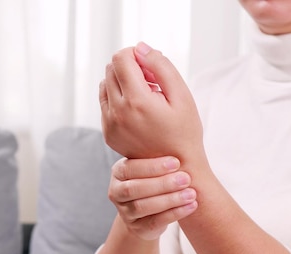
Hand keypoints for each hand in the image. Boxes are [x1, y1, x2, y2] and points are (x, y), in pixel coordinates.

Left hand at [99, 42, 204, 165]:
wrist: (178, 169)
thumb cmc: (185, 130)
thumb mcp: (182, 95)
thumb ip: (161, 66)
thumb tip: (140, 47)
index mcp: (136, 101)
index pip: (120, 59)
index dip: (135, 54)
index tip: (152, 67)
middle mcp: (117, 112)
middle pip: (110, 69)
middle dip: (130, 68)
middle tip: (152, 83)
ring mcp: (109, 124)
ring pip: (105, 85)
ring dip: (122, 82)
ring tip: (146, 96)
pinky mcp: (108, 133)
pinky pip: (105, 103)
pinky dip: (118, 98)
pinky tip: (139, 110)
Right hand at [109, 156, 197, 240]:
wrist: (148, 211)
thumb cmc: (154, 179)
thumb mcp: (152, 166)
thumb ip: (158, 155)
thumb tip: (181, 135)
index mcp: (118, 172)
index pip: (130, 168)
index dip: (152, 166)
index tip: (176, 162)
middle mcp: (116, 192)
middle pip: (135, 189)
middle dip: (162, 184)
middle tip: (186, 178)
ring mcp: (125, 213)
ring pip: (143, 207)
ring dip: (170, 200)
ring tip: (191, 193)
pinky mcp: (137, 228)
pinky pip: (155, 222)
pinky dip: (175, 214)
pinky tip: (191, 206)